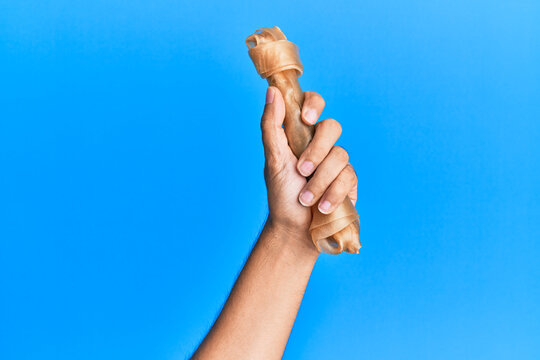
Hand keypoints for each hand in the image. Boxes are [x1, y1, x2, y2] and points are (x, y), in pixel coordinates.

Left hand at [261, 87, 357, 251]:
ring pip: (340, 155)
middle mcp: (322, 145)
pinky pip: (348, 177)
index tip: (305, 119)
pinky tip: (321, 207)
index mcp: (301, 134)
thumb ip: (271, 125)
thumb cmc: (282, 194)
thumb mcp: (272, 160)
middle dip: (317, 149)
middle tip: (301, 169)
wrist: (294, 229)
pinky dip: (332, 193)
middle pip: (332, 126)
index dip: (314, 105)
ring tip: (305, 198)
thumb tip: (271, 90)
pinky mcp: (349, 181)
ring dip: (319, 180)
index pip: (313, 104)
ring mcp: (337, 163)